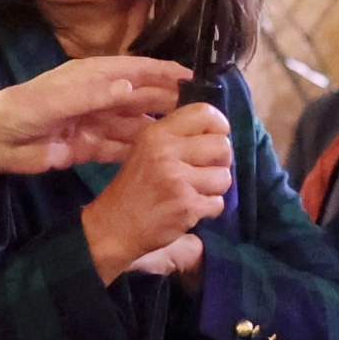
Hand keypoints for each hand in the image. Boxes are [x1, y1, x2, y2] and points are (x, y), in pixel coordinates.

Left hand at [0, 54, 188, 181]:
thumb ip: (94, 94)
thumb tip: (130, 87)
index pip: (134, 70)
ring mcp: (94, 123)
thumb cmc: (23, 109)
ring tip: (184, 137)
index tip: (190, 77)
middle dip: (166, 102)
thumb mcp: (56, 99)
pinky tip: (157, 157)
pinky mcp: (88, 148)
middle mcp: (97, 97)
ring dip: (155, 129)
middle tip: (197, 113)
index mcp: (91, 77)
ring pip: (132, 124)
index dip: (162, 72)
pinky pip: (118, 148)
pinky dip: (136, 151)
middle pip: (139, 98)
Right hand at [81, 104, 232, 285]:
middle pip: (222, 146)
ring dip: (215, 188)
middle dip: (221, 161)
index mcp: (157, 134)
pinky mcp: (186, 206)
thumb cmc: (133, 187)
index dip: (219, 126)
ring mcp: (177, 180)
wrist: (114, 226)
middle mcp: (167, 152)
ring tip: (195, 191)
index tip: (216, 138)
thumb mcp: (146, 149)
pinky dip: (208, 209)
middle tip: (206, 171)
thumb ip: (177, 137)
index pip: (205, 113)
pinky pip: (217, 203)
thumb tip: (218, 132)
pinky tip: (190, 208)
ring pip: (224, 177)